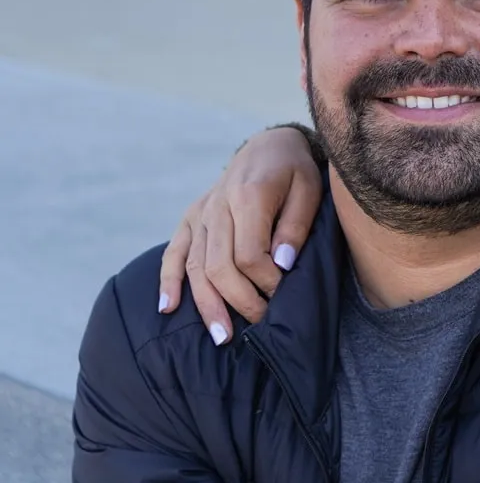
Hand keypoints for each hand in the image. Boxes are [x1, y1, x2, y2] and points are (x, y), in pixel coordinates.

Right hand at [158, 126, 321, 341]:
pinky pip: (174, 252)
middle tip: (261, 327)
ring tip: (221, 336)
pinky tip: (167, 308)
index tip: (285, 295)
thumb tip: (281, 264)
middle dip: (240, 302)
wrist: (268, 146)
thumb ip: (295, 227)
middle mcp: (217, 206)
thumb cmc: (295, 172)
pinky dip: (168, 280)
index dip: (266, 281)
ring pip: (195, 266)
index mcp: (248, 196)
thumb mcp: (309, 190)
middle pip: (219, 265)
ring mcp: (200, 213)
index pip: (249, 254)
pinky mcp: (190, 218)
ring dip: (207, 304)